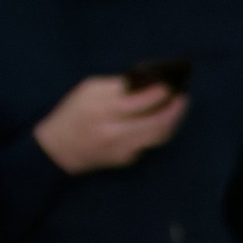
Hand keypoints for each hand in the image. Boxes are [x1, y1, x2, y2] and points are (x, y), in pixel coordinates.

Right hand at [35, 74, 186, 174]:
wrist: (58, 150)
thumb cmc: (73, 114)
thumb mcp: (88, 91)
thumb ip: (117, 87)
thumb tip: (147, 82)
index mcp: (102, 108)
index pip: (140, 101)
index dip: (160, 93)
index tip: (171, 83)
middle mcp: (115, 131)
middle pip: (157, 122)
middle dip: (175, 109)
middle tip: (184, 96)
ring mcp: (123, 149)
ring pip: (159, 136)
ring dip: (173, 120)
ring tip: (179, 106)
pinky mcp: (126, 160)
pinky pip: (149, 143)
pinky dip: (159, 130)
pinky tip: (164, 118)